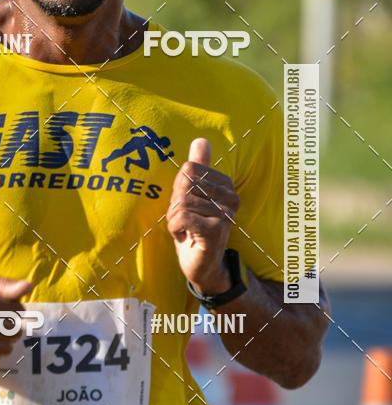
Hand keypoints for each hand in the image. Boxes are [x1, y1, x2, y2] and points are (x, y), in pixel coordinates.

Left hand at [166, 138, 239, 293]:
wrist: (201, 264)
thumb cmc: (194, 227)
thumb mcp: (192, 195)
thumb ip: (198, 168)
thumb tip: (201, 140)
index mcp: (226, 184)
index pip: (189, 170)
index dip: (179, 189)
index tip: (187, 206)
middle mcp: (231, 197)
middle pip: (184, 184)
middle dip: (175, 204)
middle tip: (185, 220)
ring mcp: (226, 213)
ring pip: (181, 202)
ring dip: (174, 219)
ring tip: (186, 229)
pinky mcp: (217, 229)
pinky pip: (182, 216)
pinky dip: (174, 227)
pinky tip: (185, 236)